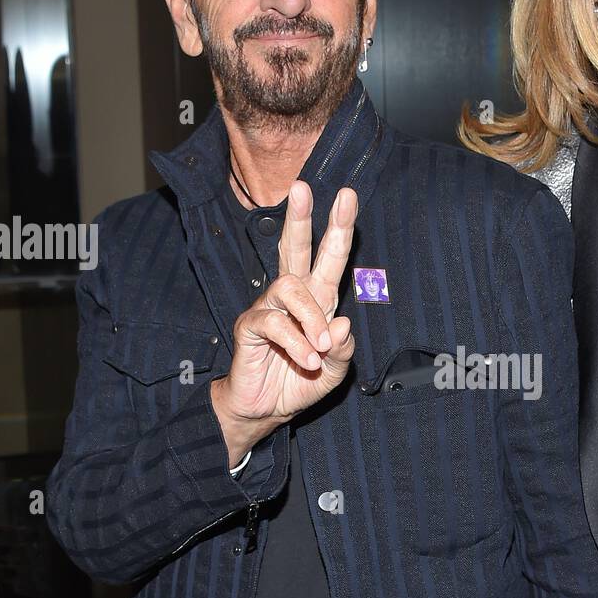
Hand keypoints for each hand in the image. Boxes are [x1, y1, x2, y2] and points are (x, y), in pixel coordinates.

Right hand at [211, 182, 357, 463]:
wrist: (266, 411)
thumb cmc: (299, 384)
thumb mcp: (334, 372)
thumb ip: (343, 350)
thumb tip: (343, 322)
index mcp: (317, 302)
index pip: (329, 258)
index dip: (338, 228)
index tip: (348, 196)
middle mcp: (291, 298)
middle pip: (295, 248)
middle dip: (302, 218)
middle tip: (304, 187)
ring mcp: (268, 309)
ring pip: (289, 286)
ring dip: (311, 317)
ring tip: (320, 346)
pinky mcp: (249, 326)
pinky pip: (272, 322)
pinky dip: (295, 343)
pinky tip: (305, 360)